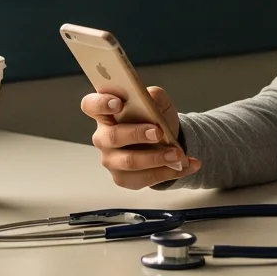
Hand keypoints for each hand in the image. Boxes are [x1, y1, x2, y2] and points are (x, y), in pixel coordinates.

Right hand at [81, 86, 201, 189]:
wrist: (167, 141)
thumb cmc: (154, 119)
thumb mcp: (158, 102)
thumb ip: (154, 96)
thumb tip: (152, 98)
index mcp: (106, 113)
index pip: (91, 105)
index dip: (101, 103)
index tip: (119, 103)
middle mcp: (103, 137)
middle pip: (112, 136)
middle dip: (137, 134)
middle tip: (159, 132)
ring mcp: (111, 160)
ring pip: (130, 161)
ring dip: (157, 158)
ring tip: (178, 154)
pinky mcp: (123, 178)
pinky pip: (144, 178)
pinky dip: (169, 172)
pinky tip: (185, 165)